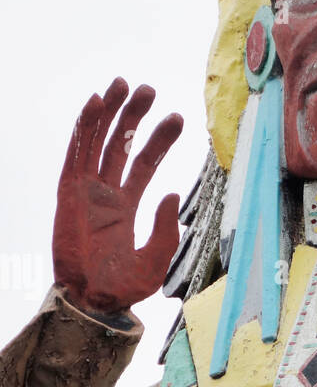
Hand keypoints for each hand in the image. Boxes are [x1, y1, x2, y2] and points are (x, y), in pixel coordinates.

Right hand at [53, 78, 182, 314]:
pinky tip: (97, 102)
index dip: (160, 140)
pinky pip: (77, 152)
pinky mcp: (69, 192)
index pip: (144, 164)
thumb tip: (172, 192)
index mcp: (126, 206)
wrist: (93, 301)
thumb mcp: (157, 259)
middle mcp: (105, 193)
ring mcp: (86, 190)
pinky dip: (85, 126)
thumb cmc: (123, 288)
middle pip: (122, 144)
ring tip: (126, 85)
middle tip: (151, 90)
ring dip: (111, 112)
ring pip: (98, 141)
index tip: (178, 118)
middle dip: (135, 116)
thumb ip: (166, 228)